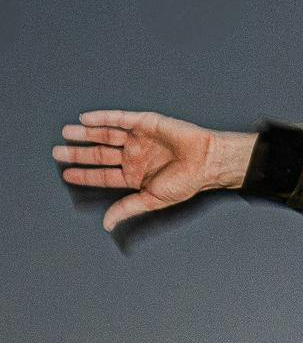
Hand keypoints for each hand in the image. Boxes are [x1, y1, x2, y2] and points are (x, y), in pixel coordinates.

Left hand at [52, 110, 256, 232]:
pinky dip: (101, 118)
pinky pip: (118, 118)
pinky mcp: (142, 122)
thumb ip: (127, 208)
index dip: (85, 174)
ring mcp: (137, 138)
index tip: (66, 173)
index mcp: (136, 176)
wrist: (205, 162)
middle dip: (78, 153)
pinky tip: (85, 119)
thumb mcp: (152, 200)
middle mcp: (133, 156)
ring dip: (85, 134)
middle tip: (57, 151)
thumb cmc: (185, 182)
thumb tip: (107, 224)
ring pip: (104, 134)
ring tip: (66, 133)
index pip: (104, 175)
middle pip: (100, 154)